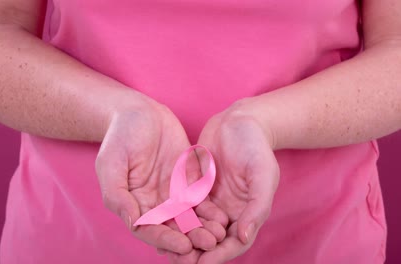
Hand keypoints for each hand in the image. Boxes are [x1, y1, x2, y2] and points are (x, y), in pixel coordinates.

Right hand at [95, 93, 226, 254]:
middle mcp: (153, 203)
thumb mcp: (111, 163)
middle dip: (190, 238)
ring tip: (219, 235)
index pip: (148, 229)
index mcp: (133, 203)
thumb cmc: (119, 136)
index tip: (183, 245)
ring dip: (203, 228)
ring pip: (189, 217)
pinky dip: (210, 210)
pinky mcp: (187, 179)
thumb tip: (132, 221)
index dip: (165, 239)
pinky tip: (222, 217)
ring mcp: (171, 192)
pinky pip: (199, 198)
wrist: (139, 111)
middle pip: (172, 228)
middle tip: (208, 243)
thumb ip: (117, 194)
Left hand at [169, 109, 279, 263]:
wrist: (240, 122)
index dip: (219, 255)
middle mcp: (229, 212)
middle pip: (212, 240)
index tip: (202, 263)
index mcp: (247, 214)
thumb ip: (257, 207)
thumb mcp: (263, 175)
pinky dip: (174, 218)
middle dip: (197, 253)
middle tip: (178, 262)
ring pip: (195, 227)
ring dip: (182, 239)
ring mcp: (211, 201)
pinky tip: (158, 225)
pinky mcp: (196, 188)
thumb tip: (243, 237)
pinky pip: (183, 207)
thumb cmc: (257, 148)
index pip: (233, 243)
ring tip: (165, 251)